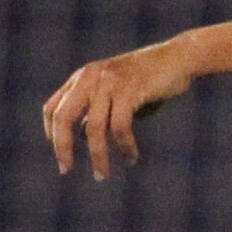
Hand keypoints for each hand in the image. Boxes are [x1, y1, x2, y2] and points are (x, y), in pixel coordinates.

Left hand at [43, 42, 196, 178]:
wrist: (179, 57)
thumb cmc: (152, 79)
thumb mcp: (119, 92)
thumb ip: (100, 111)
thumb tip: (85, 139)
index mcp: (83, 77)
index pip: (53, 107)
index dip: (52, 133)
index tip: (61, 152)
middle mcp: (90, 78)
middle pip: (63, 117)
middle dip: (62, 147)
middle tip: (66, 169)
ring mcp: (109, 83)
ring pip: (94, 128)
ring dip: (98, 156)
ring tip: (102, 174)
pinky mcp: (129, 90)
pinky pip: (120, 127)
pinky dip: (125, 147)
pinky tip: (131, 157)